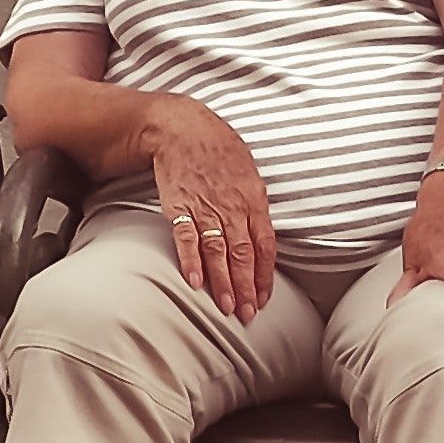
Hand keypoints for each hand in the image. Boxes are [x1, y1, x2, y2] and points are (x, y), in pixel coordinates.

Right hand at [143, 100, 280, 318]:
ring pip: (218, 251)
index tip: (264, 298)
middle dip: (246, 288)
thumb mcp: (248, 172)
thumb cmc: (218, 149)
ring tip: (228, 308)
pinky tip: (196, 283)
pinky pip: (187, 238)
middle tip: (248, 315)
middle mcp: (231, 206)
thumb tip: (262, 235)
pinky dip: (192, 261)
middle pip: (243, 254)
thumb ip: (255, 205)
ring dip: (223, 283)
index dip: (265, 274)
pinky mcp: (178, 206)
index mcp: (253, 198)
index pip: (264, 244)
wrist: (181, 127)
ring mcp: (205, 207)